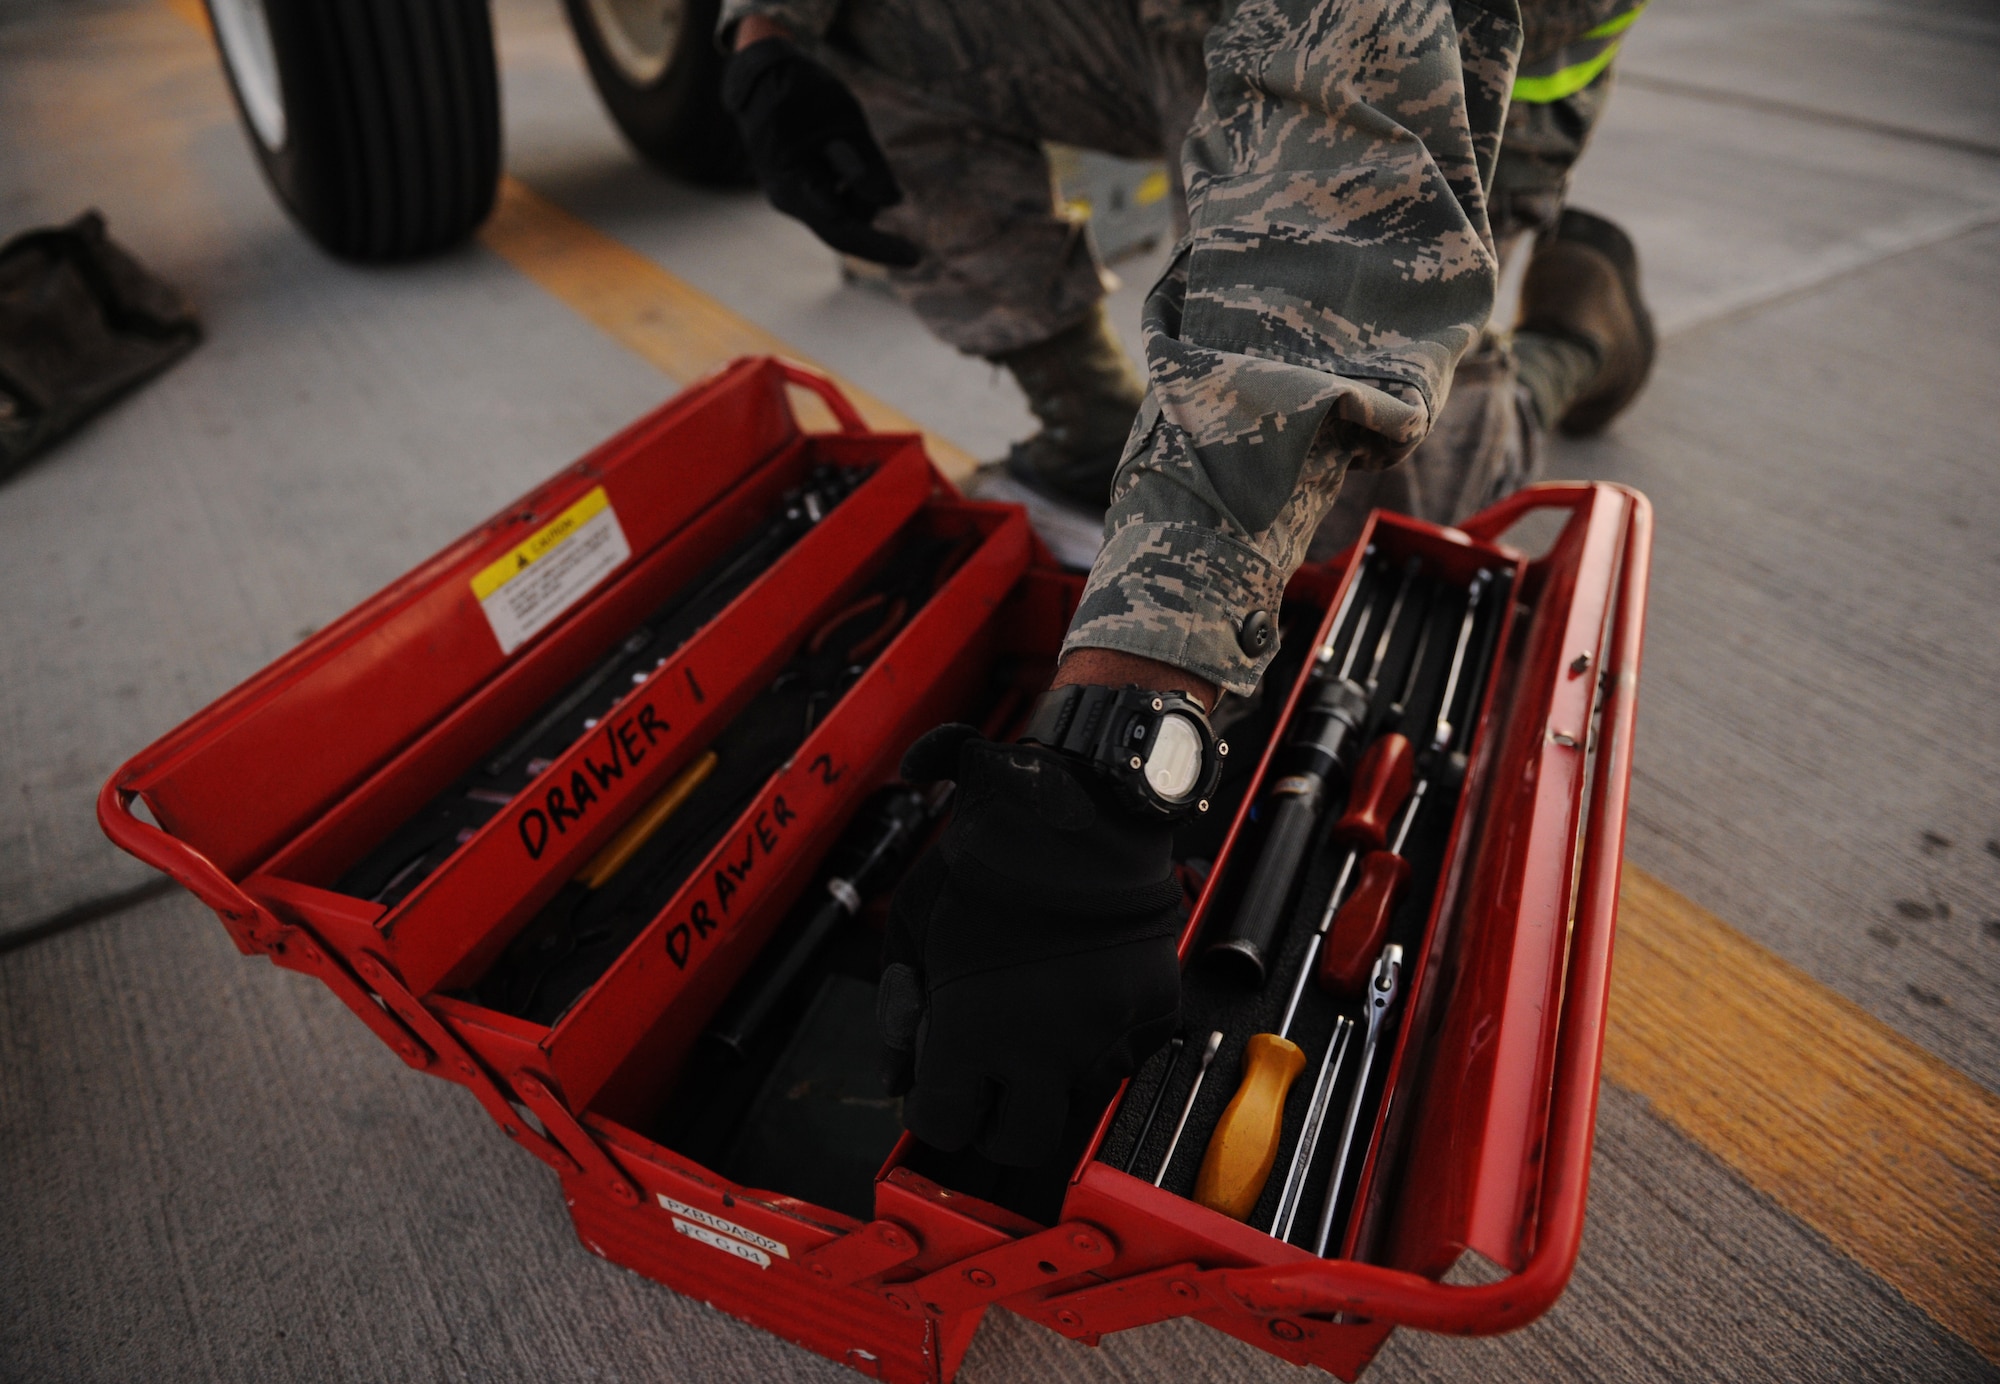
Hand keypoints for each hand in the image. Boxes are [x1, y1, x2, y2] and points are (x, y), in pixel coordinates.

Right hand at [720, 36, 921, 267]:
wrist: (759, 78)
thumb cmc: (803, 91)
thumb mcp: (844, 120)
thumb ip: (867, 163)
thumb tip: (893, 202)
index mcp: (794, 181)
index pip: (842, 227)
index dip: (879, 246)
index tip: (914, 258)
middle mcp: (787, 199)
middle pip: (841, 231)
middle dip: (875, 241)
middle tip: (913, 255)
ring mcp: (788, 198)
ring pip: (840, 215)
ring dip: (859, 195)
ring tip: (847, 146)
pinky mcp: (796, 192)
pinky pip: (831, 202)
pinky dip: (848, 189)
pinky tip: (839, 155)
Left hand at [878, 723, 1182, 1166]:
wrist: (1076, 806)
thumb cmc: (985, 855)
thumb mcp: (913, 926)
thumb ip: (896, 1008)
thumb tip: (896, 1074)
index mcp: (971, 1034)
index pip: (945, 1125)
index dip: (936, 1106)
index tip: (939, 1083)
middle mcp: (1042, 1051)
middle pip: (1019, 1143)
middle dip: (998, 1120)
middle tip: (990, 1079)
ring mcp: (1106, 1035)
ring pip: (1076, 1101)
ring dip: (1053, 1076)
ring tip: (1039, 1013)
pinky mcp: (1154, 1011)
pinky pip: (1128, 1054)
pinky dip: (1105, 1037)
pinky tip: (1083, 990)